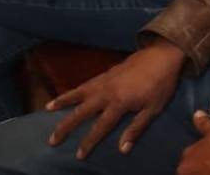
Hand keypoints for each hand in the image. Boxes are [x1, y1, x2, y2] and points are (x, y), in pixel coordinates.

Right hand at [48, 39, 184, 159]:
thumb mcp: (153, 109)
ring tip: (47, 108)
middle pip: (81, 112)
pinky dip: (75, 89)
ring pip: (78, 93)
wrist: (163, 54)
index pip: (99, 128)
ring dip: (62, 101)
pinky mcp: (106, 72)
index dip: (88, 143)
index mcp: (119, 103)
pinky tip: (69, 93)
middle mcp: (107, 92)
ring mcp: (105, 80)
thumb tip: (122, 149)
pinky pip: (86, 83)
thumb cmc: (161, 83)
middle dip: (66, 127)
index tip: (78, 155)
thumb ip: (136, 128)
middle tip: (52, 140)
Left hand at [177, 111, 209, 174]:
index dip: (197, 151)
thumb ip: (203, 123)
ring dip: (208, 170)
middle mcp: (190, 174)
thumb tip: (196, 114)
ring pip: (202, 173)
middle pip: (191, 169)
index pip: (186, 157)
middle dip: (199, 164)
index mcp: (186, 162)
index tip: (207, 148)